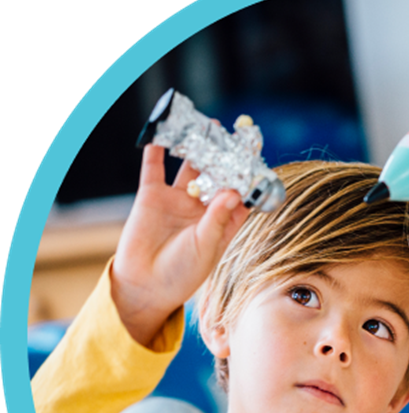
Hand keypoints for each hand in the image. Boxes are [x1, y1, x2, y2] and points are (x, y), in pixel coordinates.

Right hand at [111, 144, 250, 345]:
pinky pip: (155, 168)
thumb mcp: (206, 247)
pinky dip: (158, 150)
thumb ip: (218, 219)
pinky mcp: (152, 197)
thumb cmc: (182, 273)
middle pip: (217, 175)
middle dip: (226, 157)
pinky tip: (163, 134)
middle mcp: (202, 208)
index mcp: (223, 223)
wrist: (145, 286)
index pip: (240, 195)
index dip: (249, 179)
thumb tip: (233, 191)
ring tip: (208, 126)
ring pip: (190, 167)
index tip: (259, 161)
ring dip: (198, 147)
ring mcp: (178, 200)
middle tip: (235, 136)